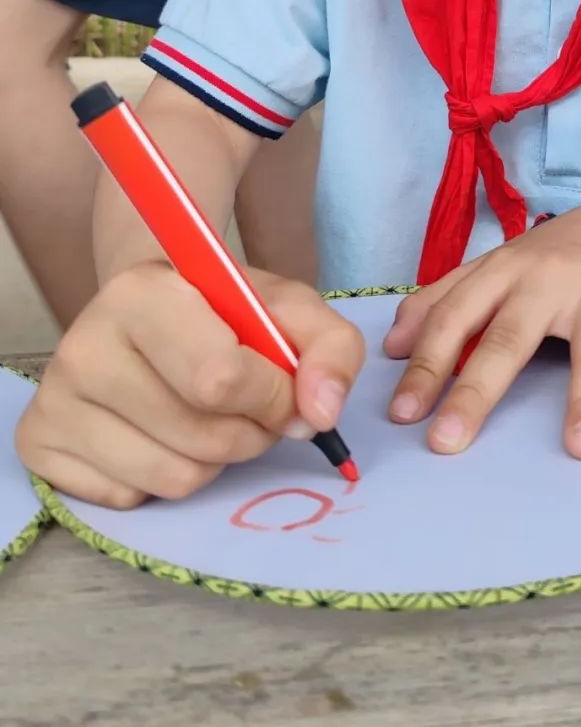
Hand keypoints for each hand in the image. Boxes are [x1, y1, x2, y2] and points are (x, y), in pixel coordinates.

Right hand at [16, 262, 364, 507]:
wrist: (154, 312)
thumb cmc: (226, 311)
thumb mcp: (291, 310)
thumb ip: (331, 350)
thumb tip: (321, 414)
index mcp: (142, 292)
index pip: (222, 378)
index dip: (273, 397)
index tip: (284, 388)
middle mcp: (84, 344)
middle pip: (202, 436)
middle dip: (251, 434)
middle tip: (251, 407)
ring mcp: (54, 398)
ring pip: (172, 478)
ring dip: (215, 462)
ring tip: (209, 418)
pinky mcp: (39, 444)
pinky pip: (130, 500)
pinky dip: (162, 480)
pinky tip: (162, 434)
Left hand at [382, 200, 580, 460]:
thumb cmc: (550, 257)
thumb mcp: (493, 267)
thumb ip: (442, 300)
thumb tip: (392, 347)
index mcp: (504, 271)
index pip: (455, 318)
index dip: (426, 364)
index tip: (403, 413)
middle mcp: (548, 282)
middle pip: (510, 338)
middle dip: (476, 391)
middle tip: (447, 441)